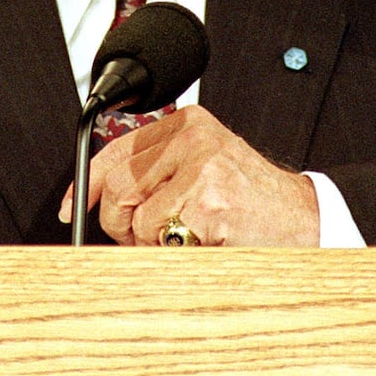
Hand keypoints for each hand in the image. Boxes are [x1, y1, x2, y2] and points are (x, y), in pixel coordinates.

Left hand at [59, 105, 319, 245]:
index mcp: (187, 124)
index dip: (86, 182)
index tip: (72, 206)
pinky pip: (160, 237)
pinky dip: (173, 251)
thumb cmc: (251, 199)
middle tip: (141, 237)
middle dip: (118, 222)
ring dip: (149, 242)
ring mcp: (201, 168)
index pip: (115, 149)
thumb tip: (96, 199)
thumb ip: (158, 170)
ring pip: (135, 216)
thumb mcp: (203, 165)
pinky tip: (203, 241)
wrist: (303, 218)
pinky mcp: (207, 202)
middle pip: (116, 184)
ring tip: (184, 237)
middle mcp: (193, 138)